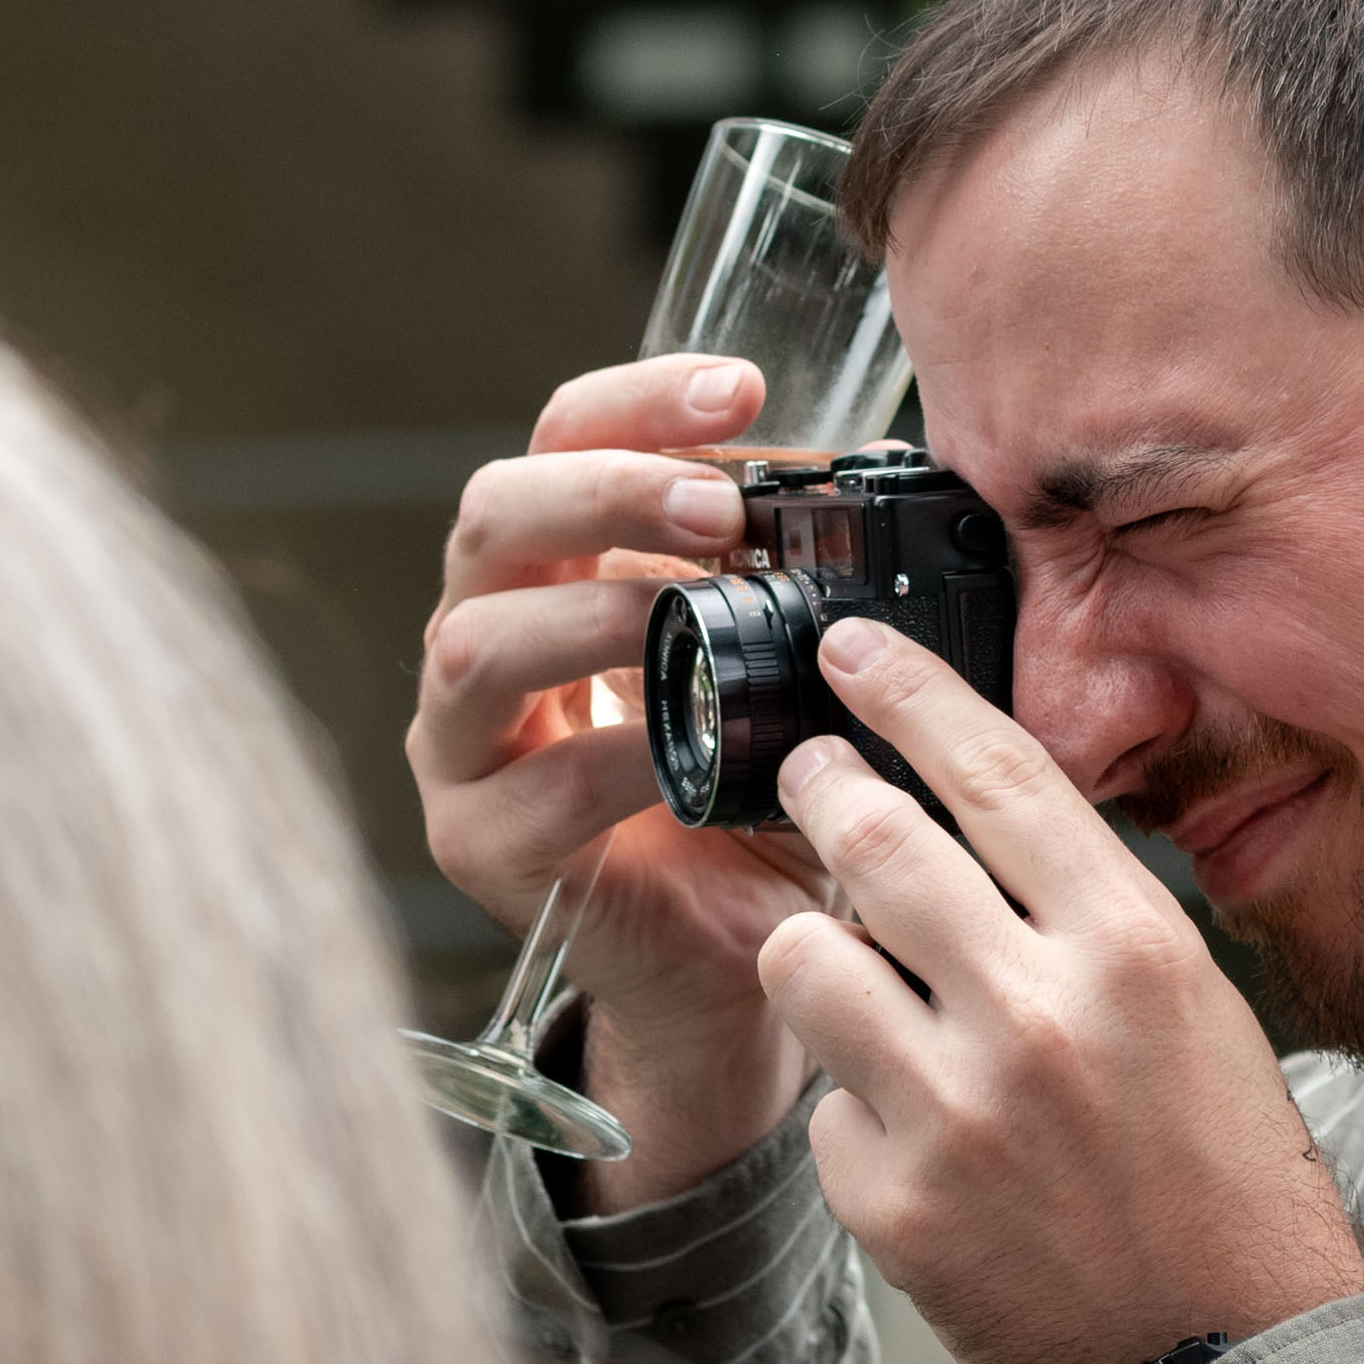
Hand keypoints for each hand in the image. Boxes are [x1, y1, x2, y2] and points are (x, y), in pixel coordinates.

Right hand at [406, 354, 822, 1178]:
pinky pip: (529, 792)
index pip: (563, 442)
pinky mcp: (485, 849)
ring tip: (680, 616)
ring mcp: (470, 747)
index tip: (741, 391)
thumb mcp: (799, 675)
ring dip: (588, 614)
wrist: (745, 972)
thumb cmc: (765, 806)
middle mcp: (495, 642)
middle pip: (494, 517)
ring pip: (477, 644)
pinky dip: (607, 765)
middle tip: (715, 505)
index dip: (638, 402)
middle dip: (601, 489)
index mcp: (562, 572)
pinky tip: (677, 759)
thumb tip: (893, 477)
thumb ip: (815, 582)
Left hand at [755, 615, 1363, 1363]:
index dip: (906, 693)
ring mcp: (956, 1112)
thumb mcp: (1194, 1008)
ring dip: (811, 946)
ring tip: (849, 971)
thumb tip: (954, 816)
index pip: (996, 772)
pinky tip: (919, 1137)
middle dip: (821, 787)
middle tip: (808, 774)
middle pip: (873, 837)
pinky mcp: (893, 1204)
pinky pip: (823, 1101)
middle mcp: (1041, 1014)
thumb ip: (1082, 912)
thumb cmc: (1224, 1178)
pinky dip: (856, 1106)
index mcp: (1134, 948)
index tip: (848, 649)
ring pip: (802, 955)